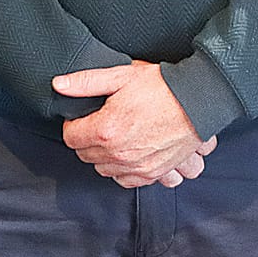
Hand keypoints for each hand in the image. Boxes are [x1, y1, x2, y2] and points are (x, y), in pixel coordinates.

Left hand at [54, 60, 213, 187]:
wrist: (199, 101)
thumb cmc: (163, 87)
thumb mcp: (122, 75)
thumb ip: (86, 82)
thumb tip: (59, 85)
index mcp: (106, 130)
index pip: (70, 137)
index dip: (73, 124)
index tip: (82, 116)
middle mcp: (119, 154)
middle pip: (85, 155)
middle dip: (87, 139)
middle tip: (100, 121)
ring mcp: (137, 167)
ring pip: (104, 170)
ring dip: (104, 156)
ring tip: (116, 135)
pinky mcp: (153, 174)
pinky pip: (126, 181)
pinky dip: (124, 169)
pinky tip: (129, 152)